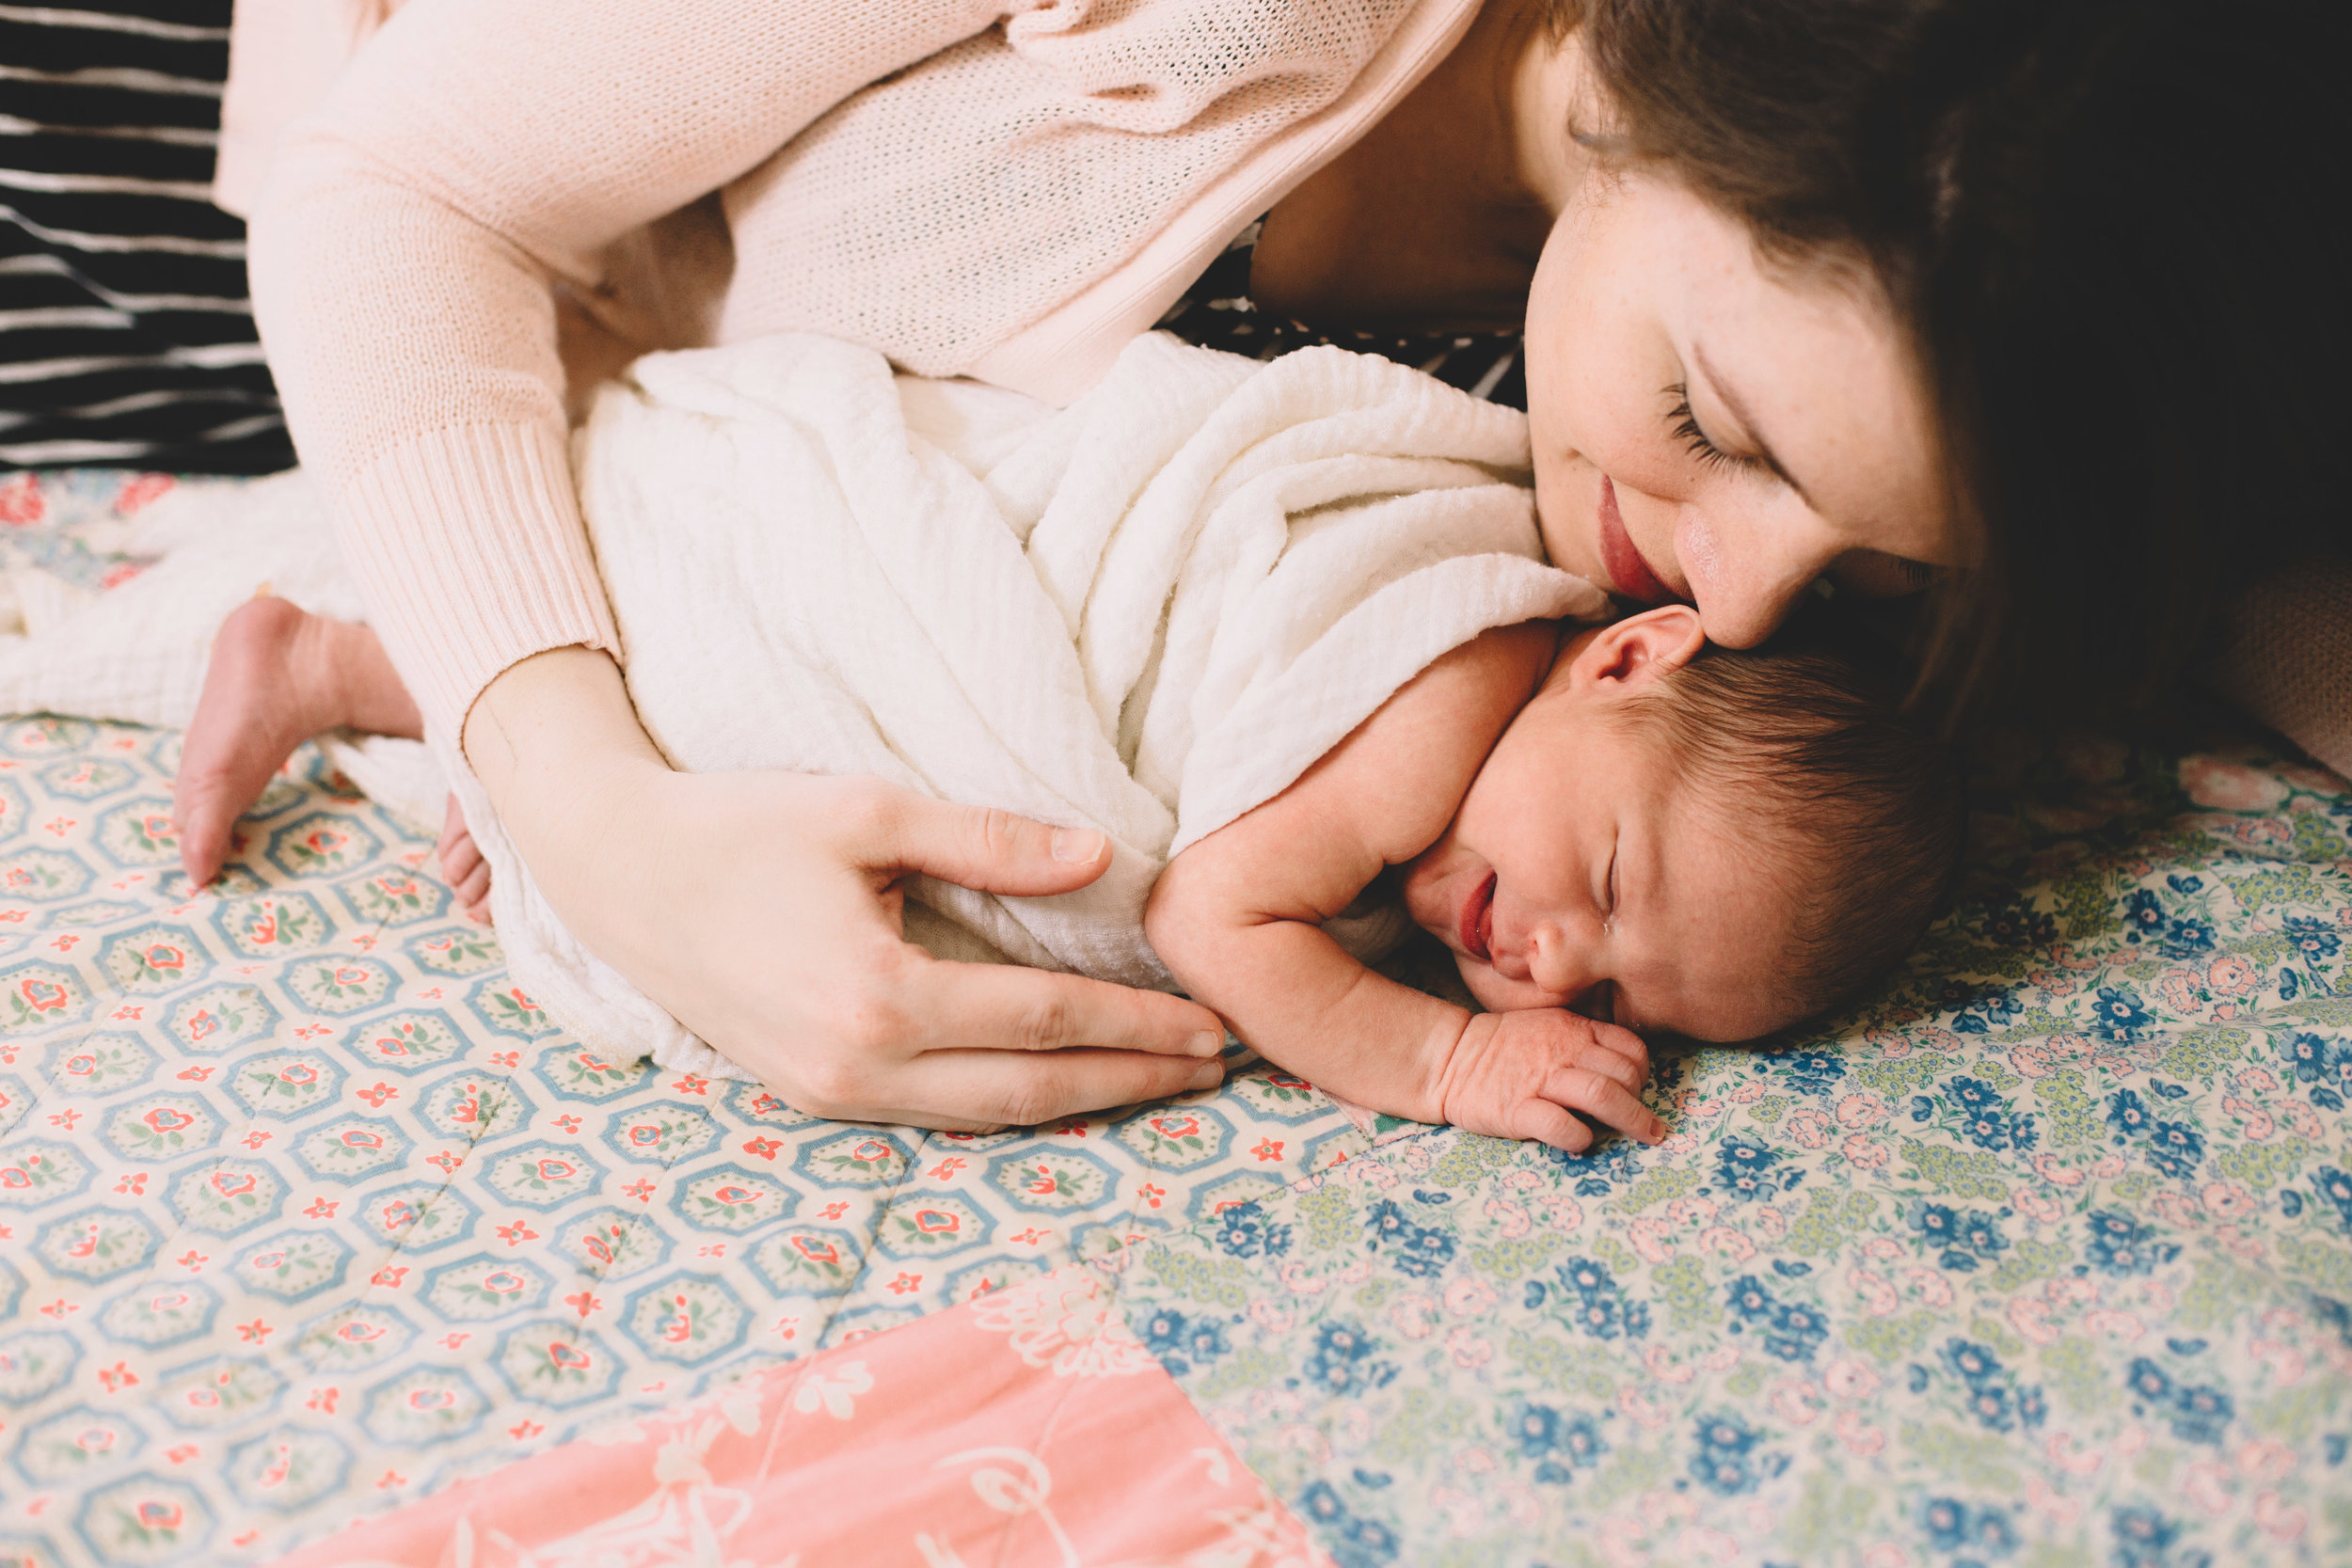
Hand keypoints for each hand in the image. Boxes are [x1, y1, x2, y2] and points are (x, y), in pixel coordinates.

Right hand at [468, 649, 1227, 1129]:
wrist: (618, 875)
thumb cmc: (740, 827)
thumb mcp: (868, 812)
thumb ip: (989, 842)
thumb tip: (1102, 858)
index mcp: (879, 997)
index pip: (1044, 1018)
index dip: (1135, 1023)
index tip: (1209, 1023)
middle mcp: (858, 1068)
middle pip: (1030, 1090)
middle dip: (1130, 1081)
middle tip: (1213, 1071)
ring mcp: (832, 1094)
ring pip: (985, 1118)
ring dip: (1081, 1103)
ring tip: (1158, 1082)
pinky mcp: (814, 1095)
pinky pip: (936, 1115)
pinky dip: (1011, 1105)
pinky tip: (1061, 1084)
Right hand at [1434, 1007, 1663, 1151]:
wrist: (1451, 1058)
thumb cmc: (1506, 1047)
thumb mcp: (1550, 1026)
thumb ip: (1586, 1041)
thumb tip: (1625, 1073)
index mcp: (1574, 1030)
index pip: (1631, 1049)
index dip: (1643, 1072)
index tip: (1638, 1090)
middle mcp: (1563, 1052)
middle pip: (1624, 1075)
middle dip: (1642, 1103)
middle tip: (1646, 1123)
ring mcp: (1540, 1081)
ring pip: (1602, 1096)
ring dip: (1632, 1121)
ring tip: (1645, 1137)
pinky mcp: (1518, 1111)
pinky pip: (1563, 1126)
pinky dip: (1582, 1138)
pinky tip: (1583, 1142)